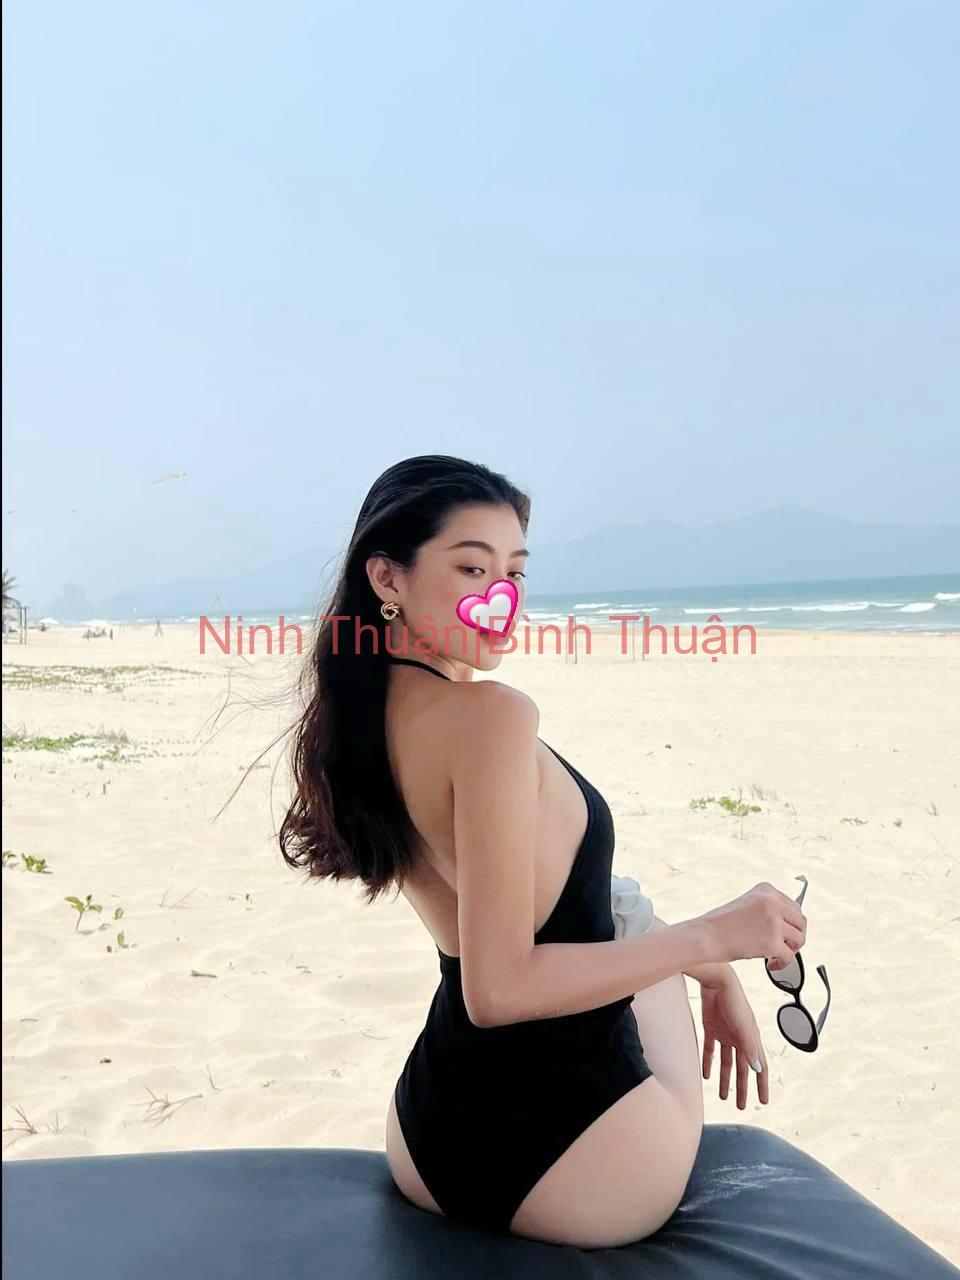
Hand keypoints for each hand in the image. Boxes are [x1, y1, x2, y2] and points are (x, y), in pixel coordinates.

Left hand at [700, 972, 768, 1108]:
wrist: (716, 979)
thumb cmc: (734, 999)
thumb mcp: (743, 1025)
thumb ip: (749, 1046)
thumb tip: (756, 1069)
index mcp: (751, 1038)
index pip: (759, 1066)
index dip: (761, 1084)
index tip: (763, 1101)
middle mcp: (739, 1038)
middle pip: (742, 1068)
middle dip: (742, 1087)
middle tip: (740, 1106)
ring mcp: (725, 1033)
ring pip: (726, 1062)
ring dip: (725, 1079)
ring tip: (723, 1096)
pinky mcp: (710, 1027)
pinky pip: (710, 1050)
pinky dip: (708, 1062)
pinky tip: (706, 1075)